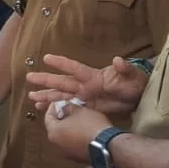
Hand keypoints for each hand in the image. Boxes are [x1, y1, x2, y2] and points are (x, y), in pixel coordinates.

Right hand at [28, 54, 148, 115]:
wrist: (139, 97)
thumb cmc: (136, 82)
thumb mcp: (132, 75)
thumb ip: (124, 68)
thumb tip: (118, 60)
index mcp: (93, 76)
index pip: (75, 68)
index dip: (62, 63)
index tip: (46, 57)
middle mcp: (85, 85)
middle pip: (62, 82)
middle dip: (46, 80)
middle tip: (29, 77)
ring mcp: (84, 96)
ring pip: (61, 95)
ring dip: (46, 96)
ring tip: (31, 98)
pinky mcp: (87, 107)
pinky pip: (68, 107)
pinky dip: (55, 108)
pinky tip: (44, 110)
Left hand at [40, 99, 110, 162]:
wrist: (108, 146)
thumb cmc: (91, 126)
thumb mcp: (79, 110)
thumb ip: (68, 107)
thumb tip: (65, 107)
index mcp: (53, 132)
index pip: (48, 117)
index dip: (53, 108)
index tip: (58, 102)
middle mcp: (57, 145)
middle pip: (56, 128)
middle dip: (62, 118)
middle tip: (69, 110)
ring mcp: (67, 153)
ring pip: (65, 137)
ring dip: (69, 128)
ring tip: (78, 120)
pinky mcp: (78, 158)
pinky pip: (74, 145)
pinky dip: (76, 138)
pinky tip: (85, 131)